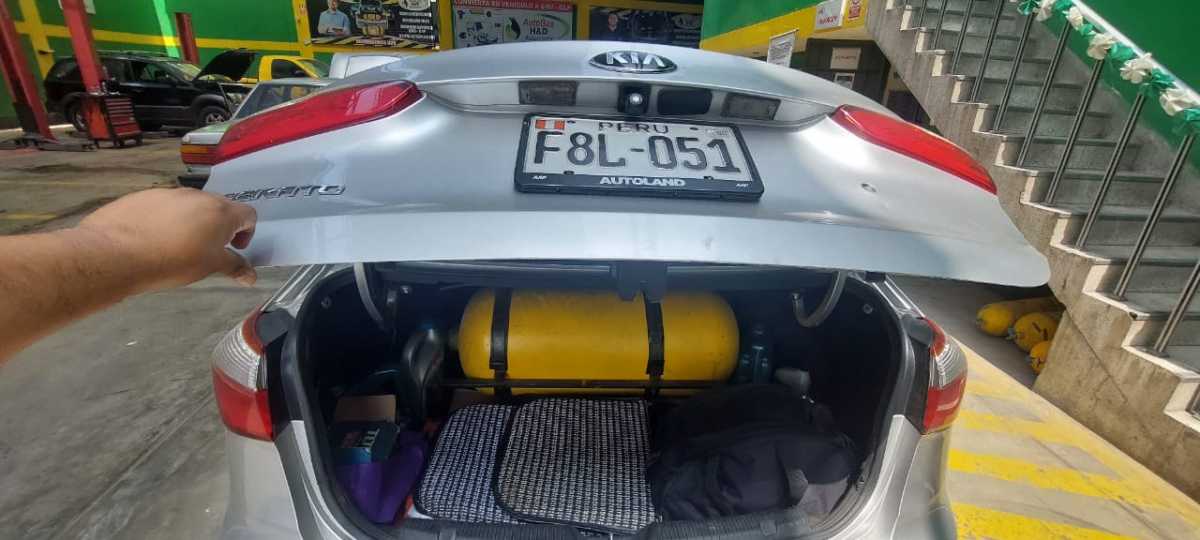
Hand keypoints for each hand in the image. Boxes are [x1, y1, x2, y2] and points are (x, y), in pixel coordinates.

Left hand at [76, 188, 257, 291]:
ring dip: (192, 221)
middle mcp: (198, 196)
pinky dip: (166, 219)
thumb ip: (233, 267)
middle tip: (205, 249)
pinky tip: (151, 238)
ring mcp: (169, 193)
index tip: (233, 248)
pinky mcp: (143, 196)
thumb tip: (252, 276)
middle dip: (219, 226)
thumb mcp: (209, 267)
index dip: (246, 232)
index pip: (248, 214)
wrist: (116, 253)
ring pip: (190, 205)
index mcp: (221, 212)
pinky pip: (163, 205)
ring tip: (175, 245)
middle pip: (219, 207)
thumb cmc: (173, 261)